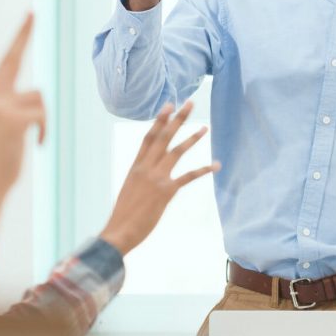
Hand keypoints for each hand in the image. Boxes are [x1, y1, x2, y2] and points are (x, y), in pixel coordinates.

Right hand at [0, 13, 45, 194]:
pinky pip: (42, 116)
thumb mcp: (6, 124)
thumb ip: (16, 105)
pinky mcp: (13, 120)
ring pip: (40, 98)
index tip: (30, 16)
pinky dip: (45, 132)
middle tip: (32, 11)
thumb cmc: (2, 155)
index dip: (19, 39)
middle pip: (15, 60)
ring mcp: (1, 107)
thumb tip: (39, 95)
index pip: (7, 61)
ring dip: (44, 119)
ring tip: (34, 138)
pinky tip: (38, 145)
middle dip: (23, 34)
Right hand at [100, 100, 219, 254]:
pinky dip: (203, 170)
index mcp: (136, 167)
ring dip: (192, 138)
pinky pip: (188, 177)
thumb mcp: (129, 188)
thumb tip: (147, 173)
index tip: (168, 106)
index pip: (149, 137)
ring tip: (204, 127)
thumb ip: (140, 177)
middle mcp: (146, 168)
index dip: (159, 120)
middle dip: (177, 119)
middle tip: (189, 103)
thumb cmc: (123, 214)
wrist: (119, 231)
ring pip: (176, 151)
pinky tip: (216, 165)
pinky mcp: (166, 192)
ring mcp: (156, 178)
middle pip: (163, 137)